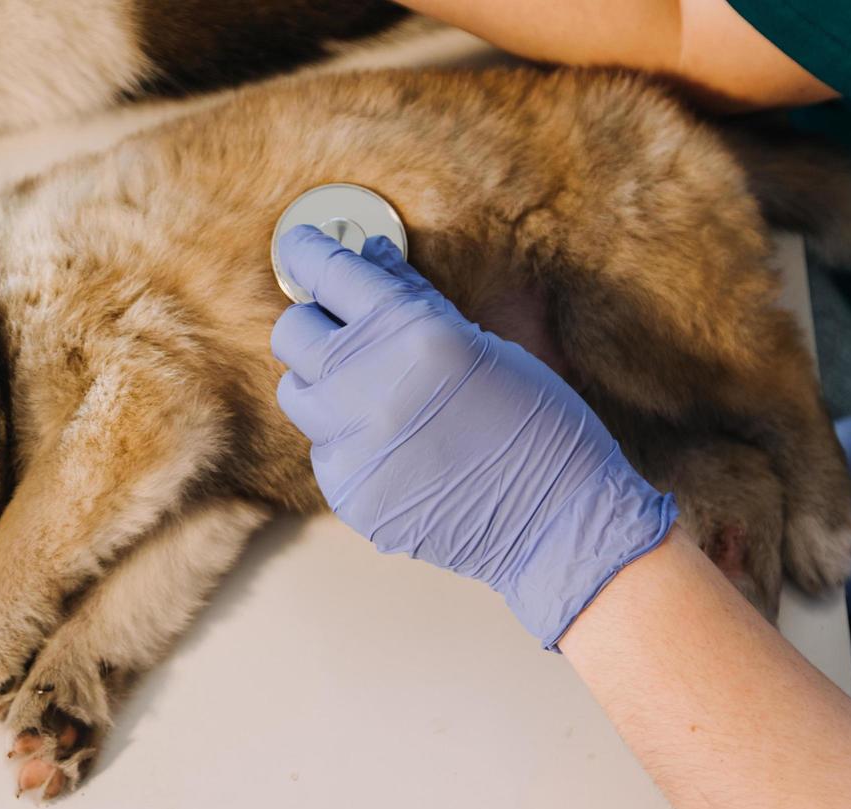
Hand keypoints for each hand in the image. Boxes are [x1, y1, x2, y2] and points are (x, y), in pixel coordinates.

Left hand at [271, 225, 675, 646]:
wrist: (557, 519)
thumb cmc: (537, 422)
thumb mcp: (482, 343)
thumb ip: (414, 299)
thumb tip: (369, 254)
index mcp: (412, 332)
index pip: (329, 274)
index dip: (309, 252)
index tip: (302, 247)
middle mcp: (369, 384)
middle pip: (293, 333)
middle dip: (315, 326)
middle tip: (342, 332)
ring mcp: (353, 443)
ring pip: (297, 393)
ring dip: (325, 386)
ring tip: (375, 396)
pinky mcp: (348, 491)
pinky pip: (323, 450)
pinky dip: (350, 443)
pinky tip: (399, 450)